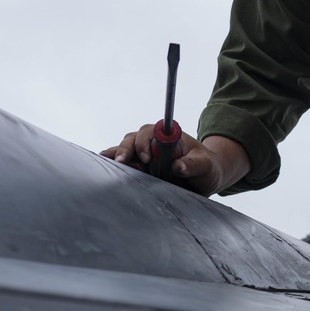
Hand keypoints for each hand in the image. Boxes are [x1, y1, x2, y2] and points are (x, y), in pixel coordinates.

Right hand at [100, 130, 247, 196]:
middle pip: (132, 140)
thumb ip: (193, 164)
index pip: (150, 132)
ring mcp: (143, 155)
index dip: (144, 142)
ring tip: (109, 167)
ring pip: (123, 151)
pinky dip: (111, 166)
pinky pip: (122, 165)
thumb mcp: (206, 165)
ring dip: (115, 157)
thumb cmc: (206, 167)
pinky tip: (102, 172)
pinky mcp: (139, 169)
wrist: (204, 178)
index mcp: (168, 137)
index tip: (147, 158)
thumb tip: (178, 167)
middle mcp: (152, 143)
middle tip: (124, 163)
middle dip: (125, 149)